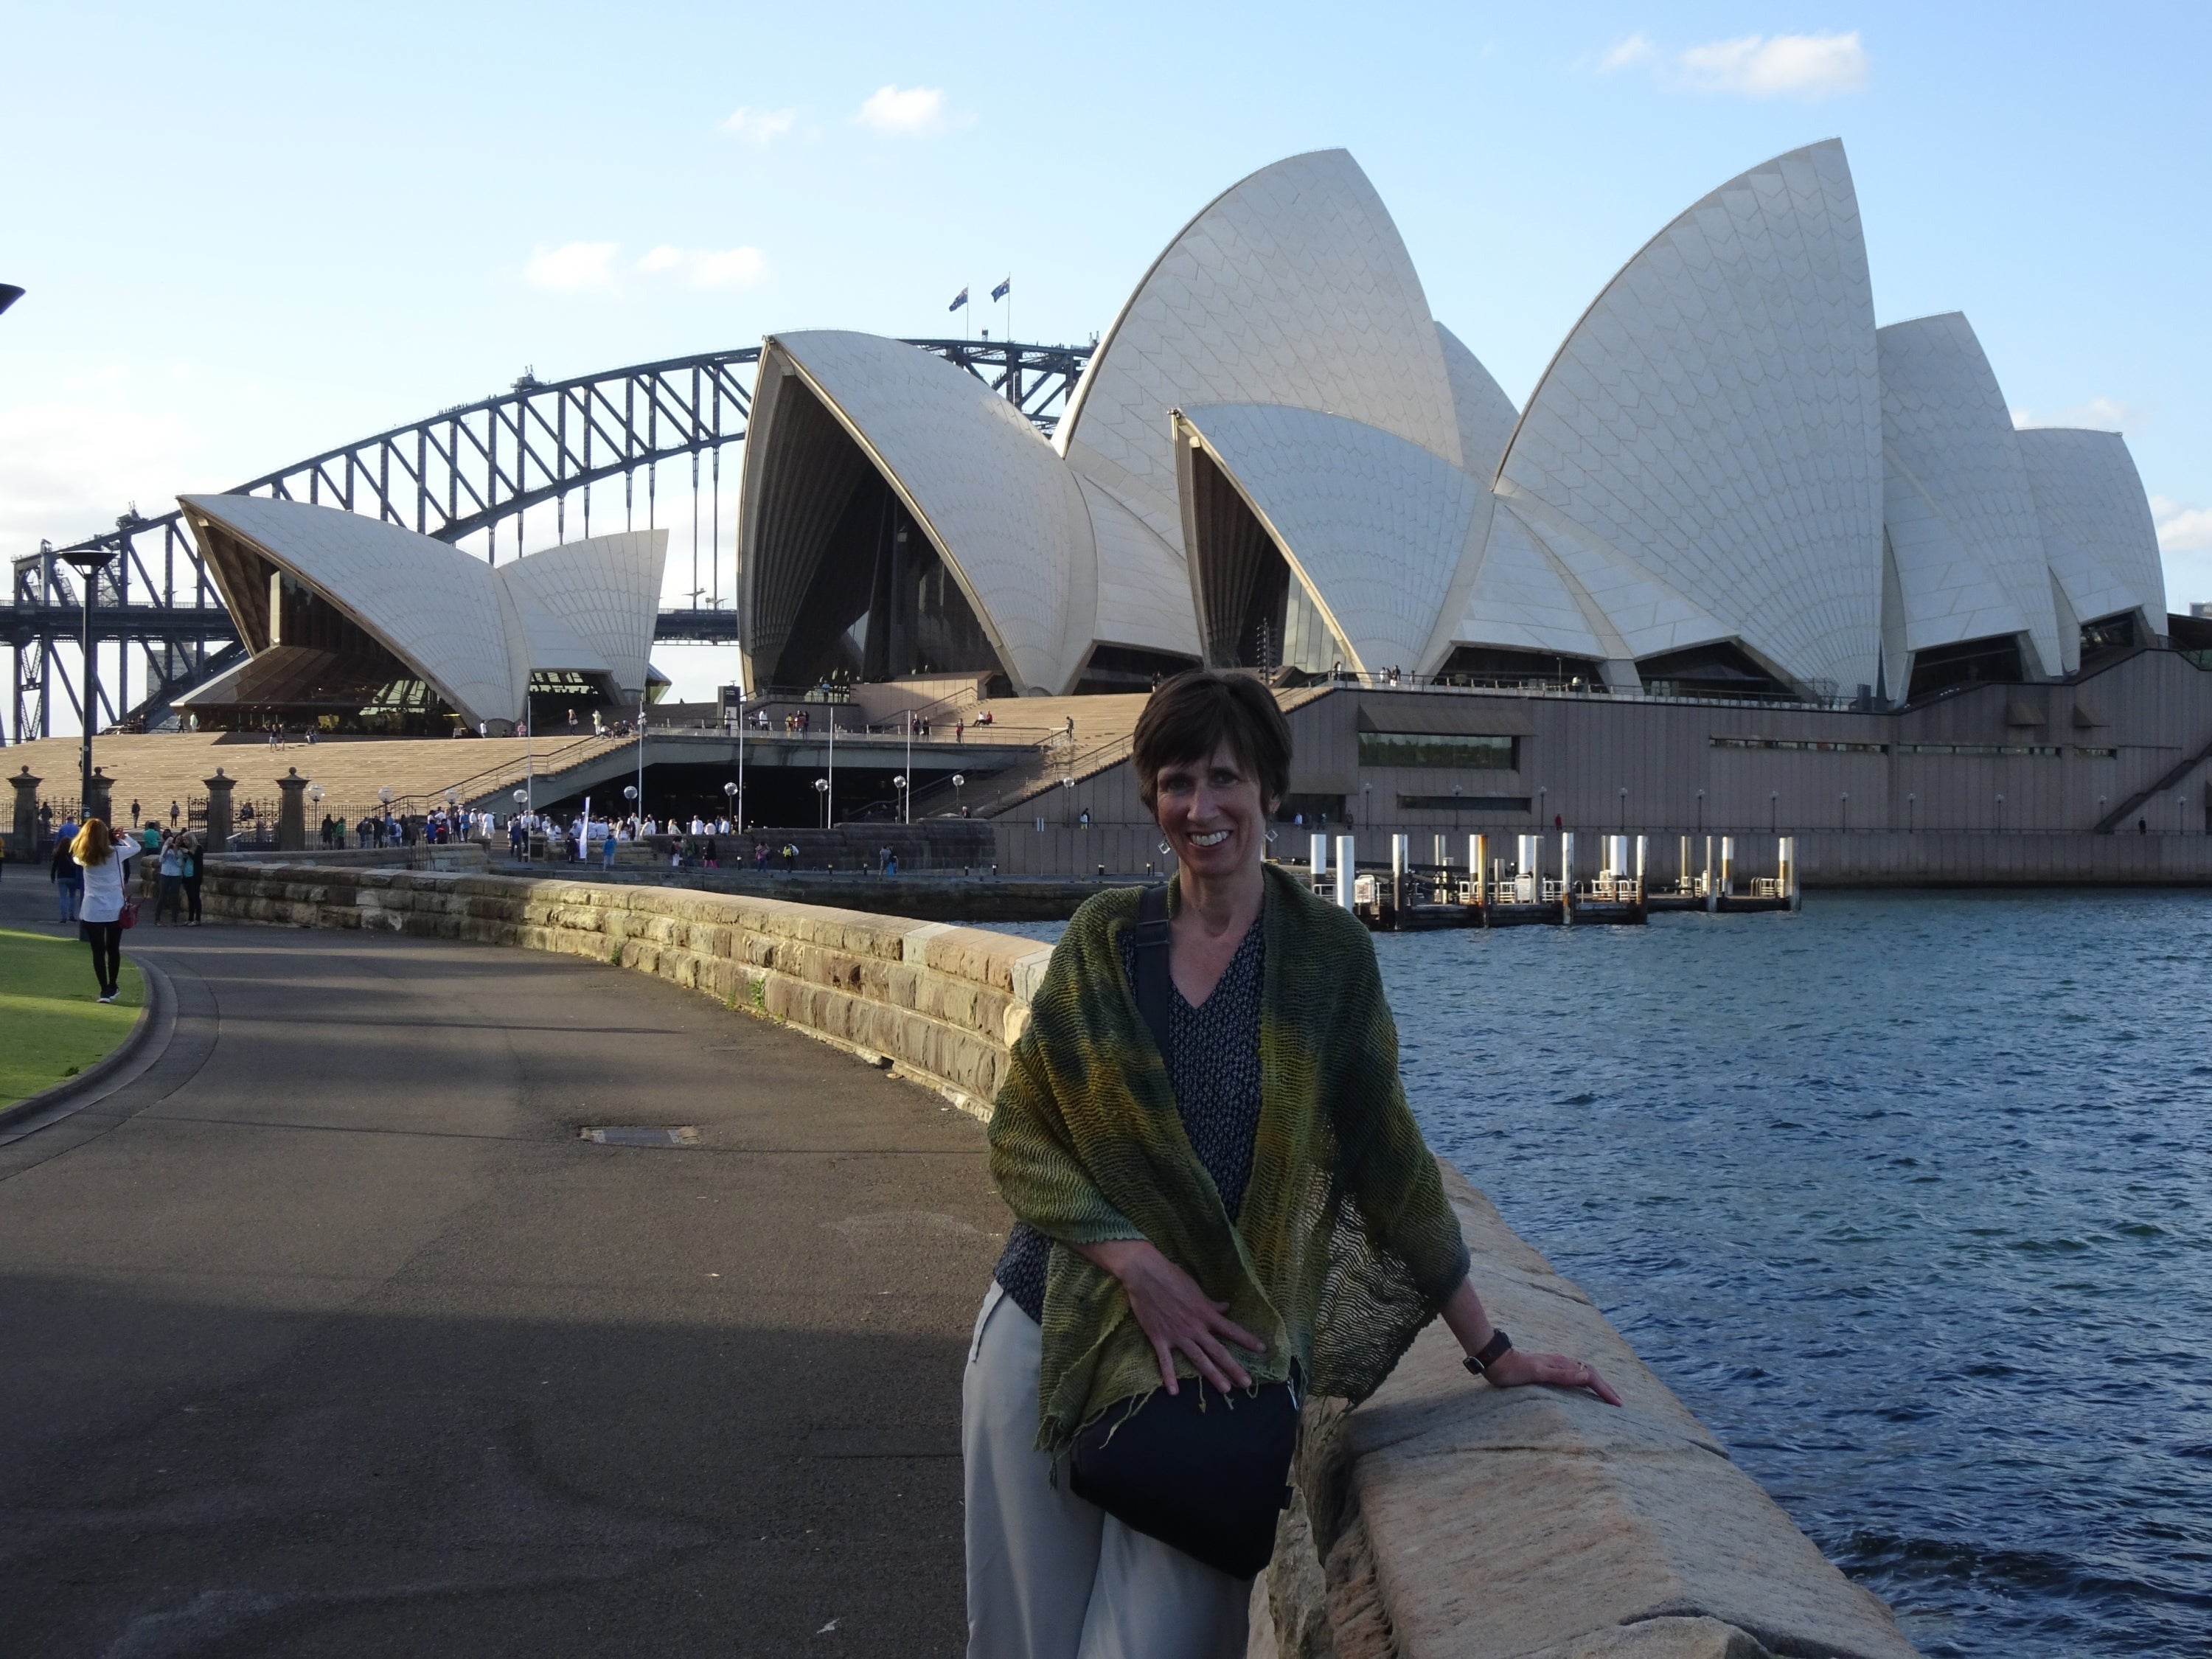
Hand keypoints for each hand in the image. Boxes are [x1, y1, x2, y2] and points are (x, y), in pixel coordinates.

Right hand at [1079, 1238, 1265, 1394]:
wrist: (1144, 1274)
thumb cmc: (1171, 1276)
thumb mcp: (1194, 1288)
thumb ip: (1210, 1303)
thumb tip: (1226, 1308)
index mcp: (1205, 1313)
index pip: (1230, 1329)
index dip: (1247, 1340)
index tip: (1262, 1350)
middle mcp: (1195, 1327)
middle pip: (1218, 1351)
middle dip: (1234, 1368)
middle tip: (1247, 1384)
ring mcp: (1177, 1335)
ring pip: (1198, 1359)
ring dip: (1212, 1375)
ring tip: (1225, 1390)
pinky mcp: (1159, 1338)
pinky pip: (1165, 1361)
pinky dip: (1169, 1376)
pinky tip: (1174, 1392)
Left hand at [1482, 1346, 1623, 1406]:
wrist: (1496, 1360)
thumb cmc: (1513, 1370)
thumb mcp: (1536, 1373)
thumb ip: (1561, 1375)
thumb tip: (1586, 1375)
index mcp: (1562, 1364)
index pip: (1591, 1376)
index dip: (1605, 1389)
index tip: (1617, 1403)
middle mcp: (1562, 1363)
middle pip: (1590, 1374)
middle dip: (1606, 1387)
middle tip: (1618, 1403)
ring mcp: (1556, 1366)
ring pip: (1583, 1374)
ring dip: (1597, 1385)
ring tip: (1607, 1397)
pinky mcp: (1549, 1370)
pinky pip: (1574, 1377)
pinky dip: (1585, 1385)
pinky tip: (1584, 1391)